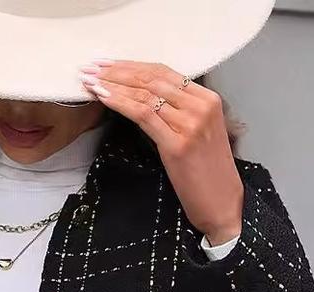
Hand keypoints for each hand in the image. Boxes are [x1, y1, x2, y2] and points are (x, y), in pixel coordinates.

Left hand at [79, 60, 242, 243]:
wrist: (222, 205)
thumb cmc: (207, 176)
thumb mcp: (198, 135)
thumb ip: (178, 114)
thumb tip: (144, 101)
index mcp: (207, 100)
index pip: (164, 73)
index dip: (133, 66)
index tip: (108, 64)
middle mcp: (201, 106)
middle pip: (152, 79)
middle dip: (117, 71)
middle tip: (92, 68)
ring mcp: (191, 124)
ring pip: (145, 94)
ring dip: (113, 85)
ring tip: (90, 81)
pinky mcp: (178, 145)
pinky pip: (143, 115)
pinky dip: (120, 103)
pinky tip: (103, 97)